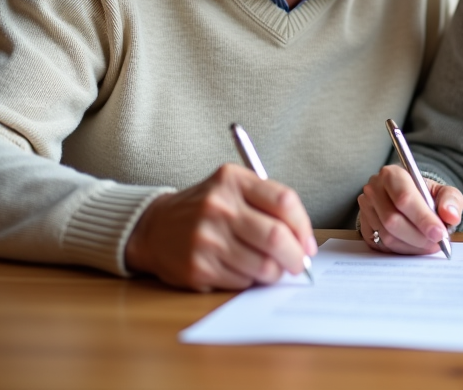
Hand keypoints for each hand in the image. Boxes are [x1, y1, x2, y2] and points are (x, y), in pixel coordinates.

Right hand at [124, 163, 316, 291]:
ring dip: (275, 273)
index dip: (303, 227)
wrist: (154, 228)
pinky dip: (250, 280)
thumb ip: (269, 205)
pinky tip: (240, 270)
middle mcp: (218, 206)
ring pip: (262, 265)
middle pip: (276, 237)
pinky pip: (242, 281)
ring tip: (270, 269)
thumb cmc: (206, 209)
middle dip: (296, 257)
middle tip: (299, 265)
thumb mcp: (233, 189)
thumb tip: (306, 244)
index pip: (284, 201)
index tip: (308, 244)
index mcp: (232, 180)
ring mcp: (206, 238)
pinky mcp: (198, 267)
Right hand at [357, 165, 462, 253]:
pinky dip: (403, 250)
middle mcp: (374, 190)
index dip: (423, 218)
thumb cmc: (426, 195)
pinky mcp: (364, 228)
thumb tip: (450, 216)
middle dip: (419, 236)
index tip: (439, 233)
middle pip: (393, 220)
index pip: (404, 198)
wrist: (411, 200)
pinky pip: (382, 246)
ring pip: (387, 236)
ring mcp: (366, 210)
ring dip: (412, 246)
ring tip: (429, 245)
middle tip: (437, 243)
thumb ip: (451, 201)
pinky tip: (416, 247)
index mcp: (392, 175)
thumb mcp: (444, 192)